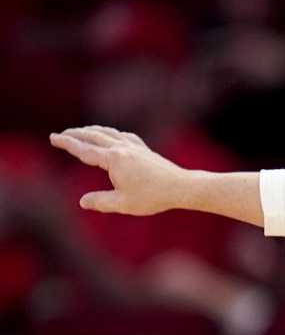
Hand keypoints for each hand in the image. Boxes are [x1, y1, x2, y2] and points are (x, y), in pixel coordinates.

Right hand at [50, 126, 187, 215]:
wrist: (181, 187)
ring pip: (108, 133)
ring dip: (92, 131)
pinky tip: (112, 136)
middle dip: (75, 134)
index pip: (84, 149)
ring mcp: (135, 147)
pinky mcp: (145, 150)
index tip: (53, 137)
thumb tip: (83, 201)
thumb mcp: (122, 204)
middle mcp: (123, 148)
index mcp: (114, 159)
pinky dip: (112, 133)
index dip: (67, 143)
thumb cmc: (153, 197)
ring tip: (81, 132)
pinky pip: (124, 136)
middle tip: (61, 134)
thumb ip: (100, 201)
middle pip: (94, 136)